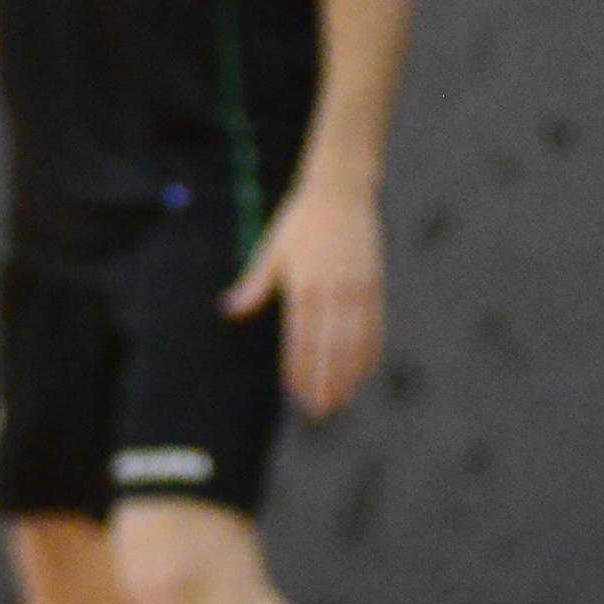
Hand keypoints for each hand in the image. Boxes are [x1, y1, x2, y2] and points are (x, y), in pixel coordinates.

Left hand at [224, 181, 382, 416]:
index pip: (300, 337)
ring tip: (341, 401)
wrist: (340, 192)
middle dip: (325, 381)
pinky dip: (369, 350)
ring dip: (347, 374)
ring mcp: (357, 288)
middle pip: (329, 346)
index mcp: (304, 284)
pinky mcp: (374, 283)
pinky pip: (375, 325)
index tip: (296, 394)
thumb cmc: (299, 222)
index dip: (299, 368)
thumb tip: (228, 309)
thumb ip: (254, 285)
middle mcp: (333, 290)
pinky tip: (364, 373)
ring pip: (354, 341)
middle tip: (320, 411)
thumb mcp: (272, 250)